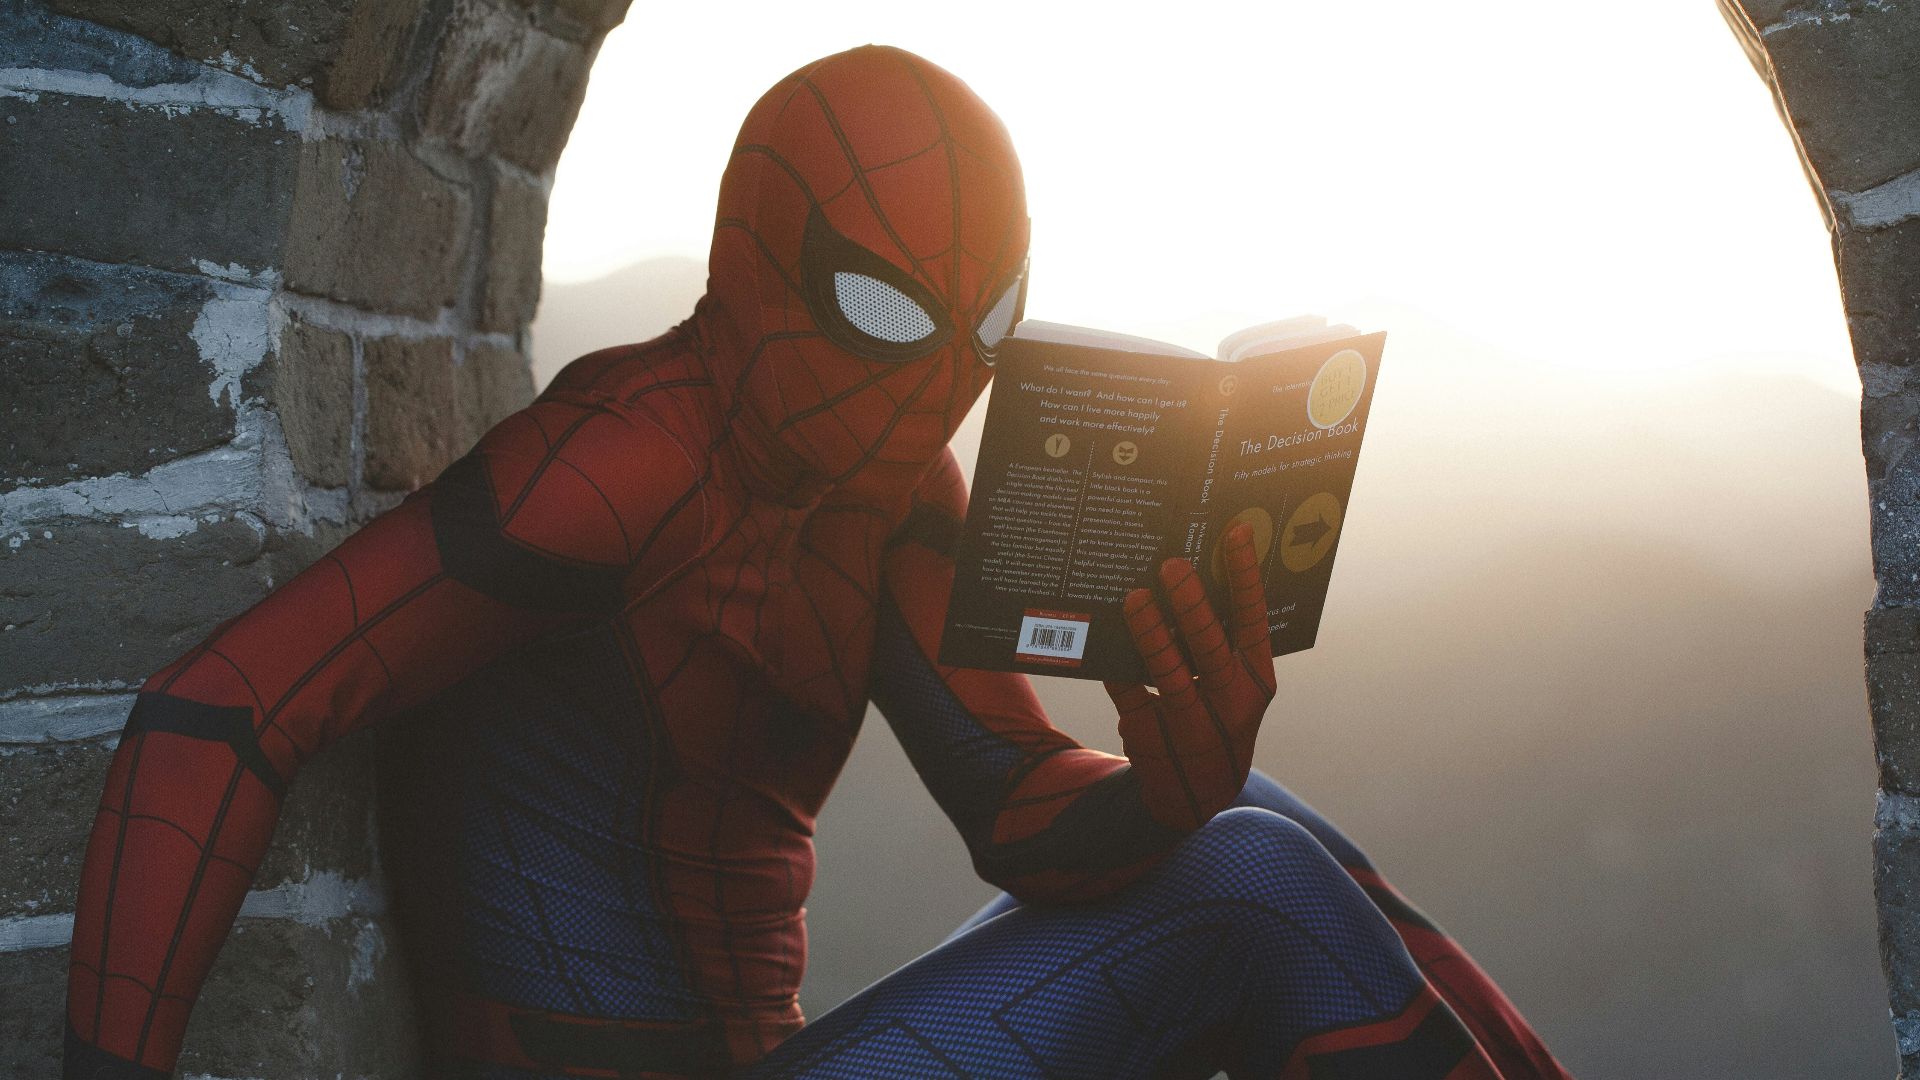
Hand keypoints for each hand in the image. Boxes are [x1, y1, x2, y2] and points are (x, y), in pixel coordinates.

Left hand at [1105, 521, 1276, 830]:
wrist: (1196, 795)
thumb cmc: (1216, 716)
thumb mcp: (1235, 686)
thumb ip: (1222, 642)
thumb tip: (1186, 577)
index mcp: (1256, 680)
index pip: (1253, 620)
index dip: (1245, 576)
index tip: (1235, 533)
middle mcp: (1230, 702)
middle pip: (1210, 646)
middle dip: (1192, 604)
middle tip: (1172, 566)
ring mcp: (1190, 723)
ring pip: (1168, 671)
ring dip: (1150, 632)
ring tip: (1135, 597)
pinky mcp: (1150, 735)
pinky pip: (1128, 692)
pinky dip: (1116, 663)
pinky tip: (1104, 632)